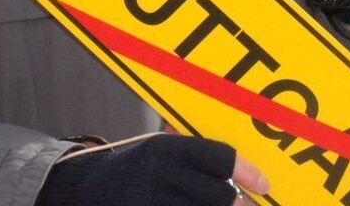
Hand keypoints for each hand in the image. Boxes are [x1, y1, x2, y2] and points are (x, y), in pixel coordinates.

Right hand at [36, 134, 268, 205]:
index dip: (247, 172)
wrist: (84, 187)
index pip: (220, 157)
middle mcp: (160, 176)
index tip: (264, 185)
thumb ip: (196, 155)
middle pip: (217, 197)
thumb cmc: (138, 167)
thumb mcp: (161, 149)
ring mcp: (148, 203)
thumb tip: (241, 168)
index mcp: (169, 149)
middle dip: (235, 205)